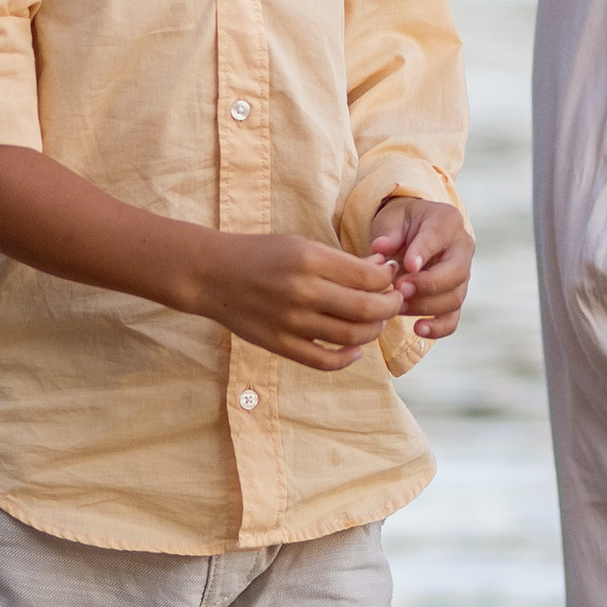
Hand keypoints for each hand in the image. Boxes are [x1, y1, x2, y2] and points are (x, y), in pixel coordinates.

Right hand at [188, 230, 404, 370]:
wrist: (212, 274)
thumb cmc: (261, 254)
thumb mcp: (301, 244)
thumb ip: (341, 261)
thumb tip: (383, 271)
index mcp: (310, 260)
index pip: (369, 278)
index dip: (389, 280)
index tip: (392, 278)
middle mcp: (302, 291)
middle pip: (367, 309)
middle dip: (391, 306)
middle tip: (394, 302)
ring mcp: (291, 322)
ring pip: (351, 337)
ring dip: (374, 331)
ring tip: (376, 322)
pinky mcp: (279, 344)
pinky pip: (324, 361)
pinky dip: (347, 359)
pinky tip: (355, 349)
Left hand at [369, 194, 473, 341]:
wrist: (411, 233)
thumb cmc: (401, 224)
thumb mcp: (392, 219)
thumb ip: (388, 233)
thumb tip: (380, 247)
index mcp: (447, 221)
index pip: (439, 236)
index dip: (423, 252)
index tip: (406, 265)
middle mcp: (462, 248)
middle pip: (455, 273)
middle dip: (426, 285)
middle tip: (399, 288)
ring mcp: (462, 275)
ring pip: (454, 298)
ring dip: (424, 306)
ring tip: (396, 305)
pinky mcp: (454, 297)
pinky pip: (453, 318)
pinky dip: (437, 328)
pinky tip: (417, 329)